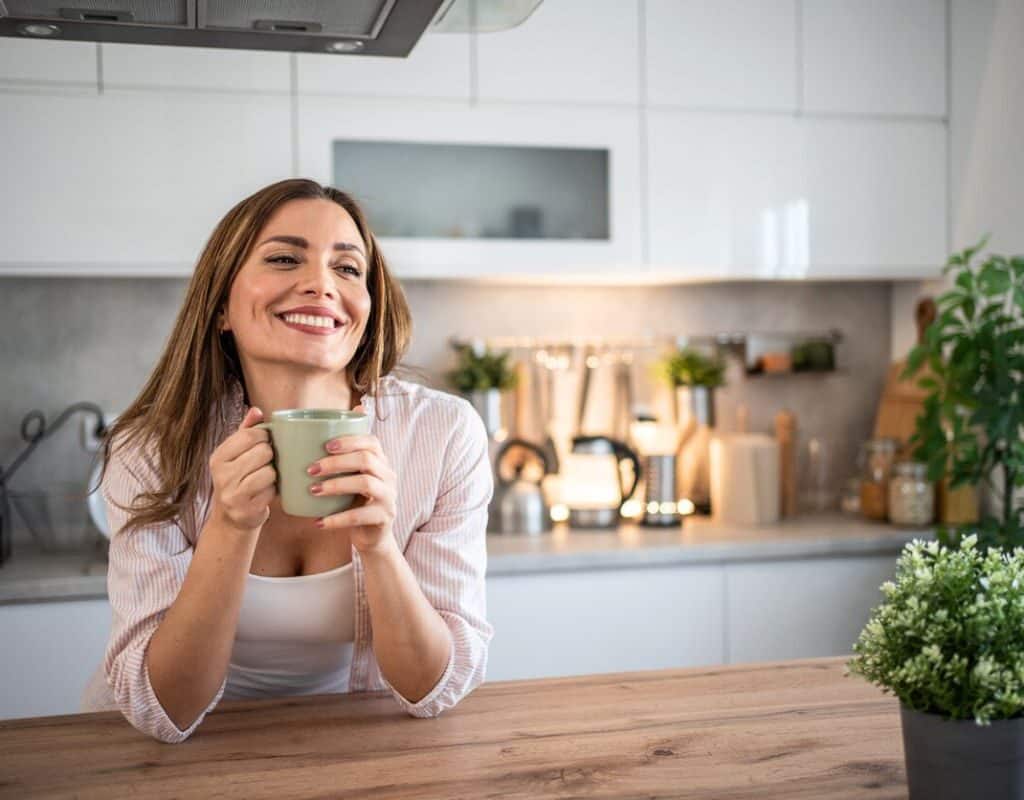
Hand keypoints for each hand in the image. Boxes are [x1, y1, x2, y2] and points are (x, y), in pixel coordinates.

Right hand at [208, 406, 274, 533]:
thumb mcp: (237, 453)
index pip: (249, 435)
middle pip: (263, 452)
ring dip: (273, 474)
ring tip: (266, 477)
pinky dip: (274, 490)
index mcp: (218, 457)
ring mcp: (232, 494)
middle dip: (271, 456)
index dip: (265, 436)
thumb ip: (247, 430)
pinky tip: (266, 491)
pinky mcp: (246, 510)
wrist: (231, 518)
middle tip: (267, 462)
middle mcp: (221, 475)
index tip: (266, 442)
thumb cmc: (238, 479)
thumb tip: (257, 410)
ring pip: (269, 472)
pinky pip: (272, 491)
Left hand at [308, 404, 396, 555]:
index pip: (371, 442)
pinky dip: (337, 519)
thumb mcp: (351, 479)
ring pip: (365, 483)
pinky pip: (359, 516)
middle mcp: (388, 476)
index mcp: (380, 462)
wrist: (372, 535)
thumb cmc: (355, 502)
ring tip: (313, 490)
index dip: (349, 440)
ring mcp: (388, 497)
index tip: (325, 445)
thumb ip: (340, 460)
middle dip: (336, 462)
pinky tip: (319, 522)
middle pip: (366, 460)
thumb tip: (312, 432)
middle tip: (311, 469)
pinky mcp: (383, 518)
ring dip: (336, 485)